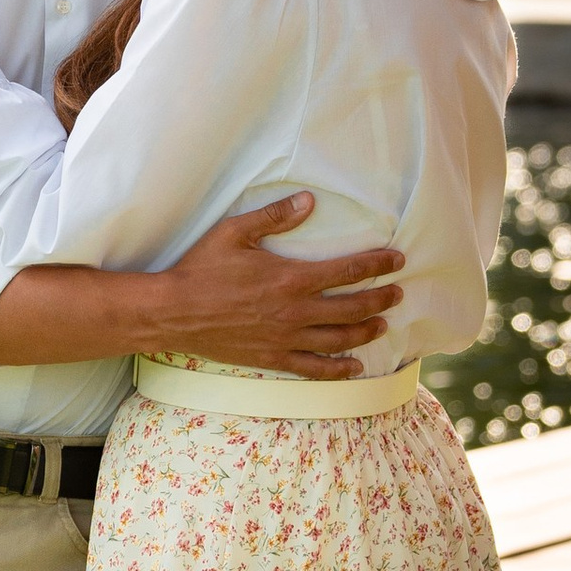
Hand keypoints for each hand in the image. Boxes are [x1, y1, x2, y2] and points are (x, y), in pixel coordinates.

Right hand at [160, 195, 404, 376]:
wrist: (173, 311)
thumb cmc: (201, 268)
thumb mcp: (235, 232)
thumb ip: (275, 217)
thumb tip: (308, 201)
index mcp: (290, 278)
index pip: (347, 271)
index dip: (376, 265)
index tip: (396, 260)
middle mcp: (294, 311)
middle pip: (352, 308)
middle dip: (381, 299)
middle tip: (398, 293)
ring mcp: (285, 338)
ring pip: (339, 339)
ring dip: (366, 331)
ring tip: (382, 325)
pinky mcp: (272, 358)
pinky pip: (313, 368)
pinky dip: (338, 369)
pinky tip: (354, 367)